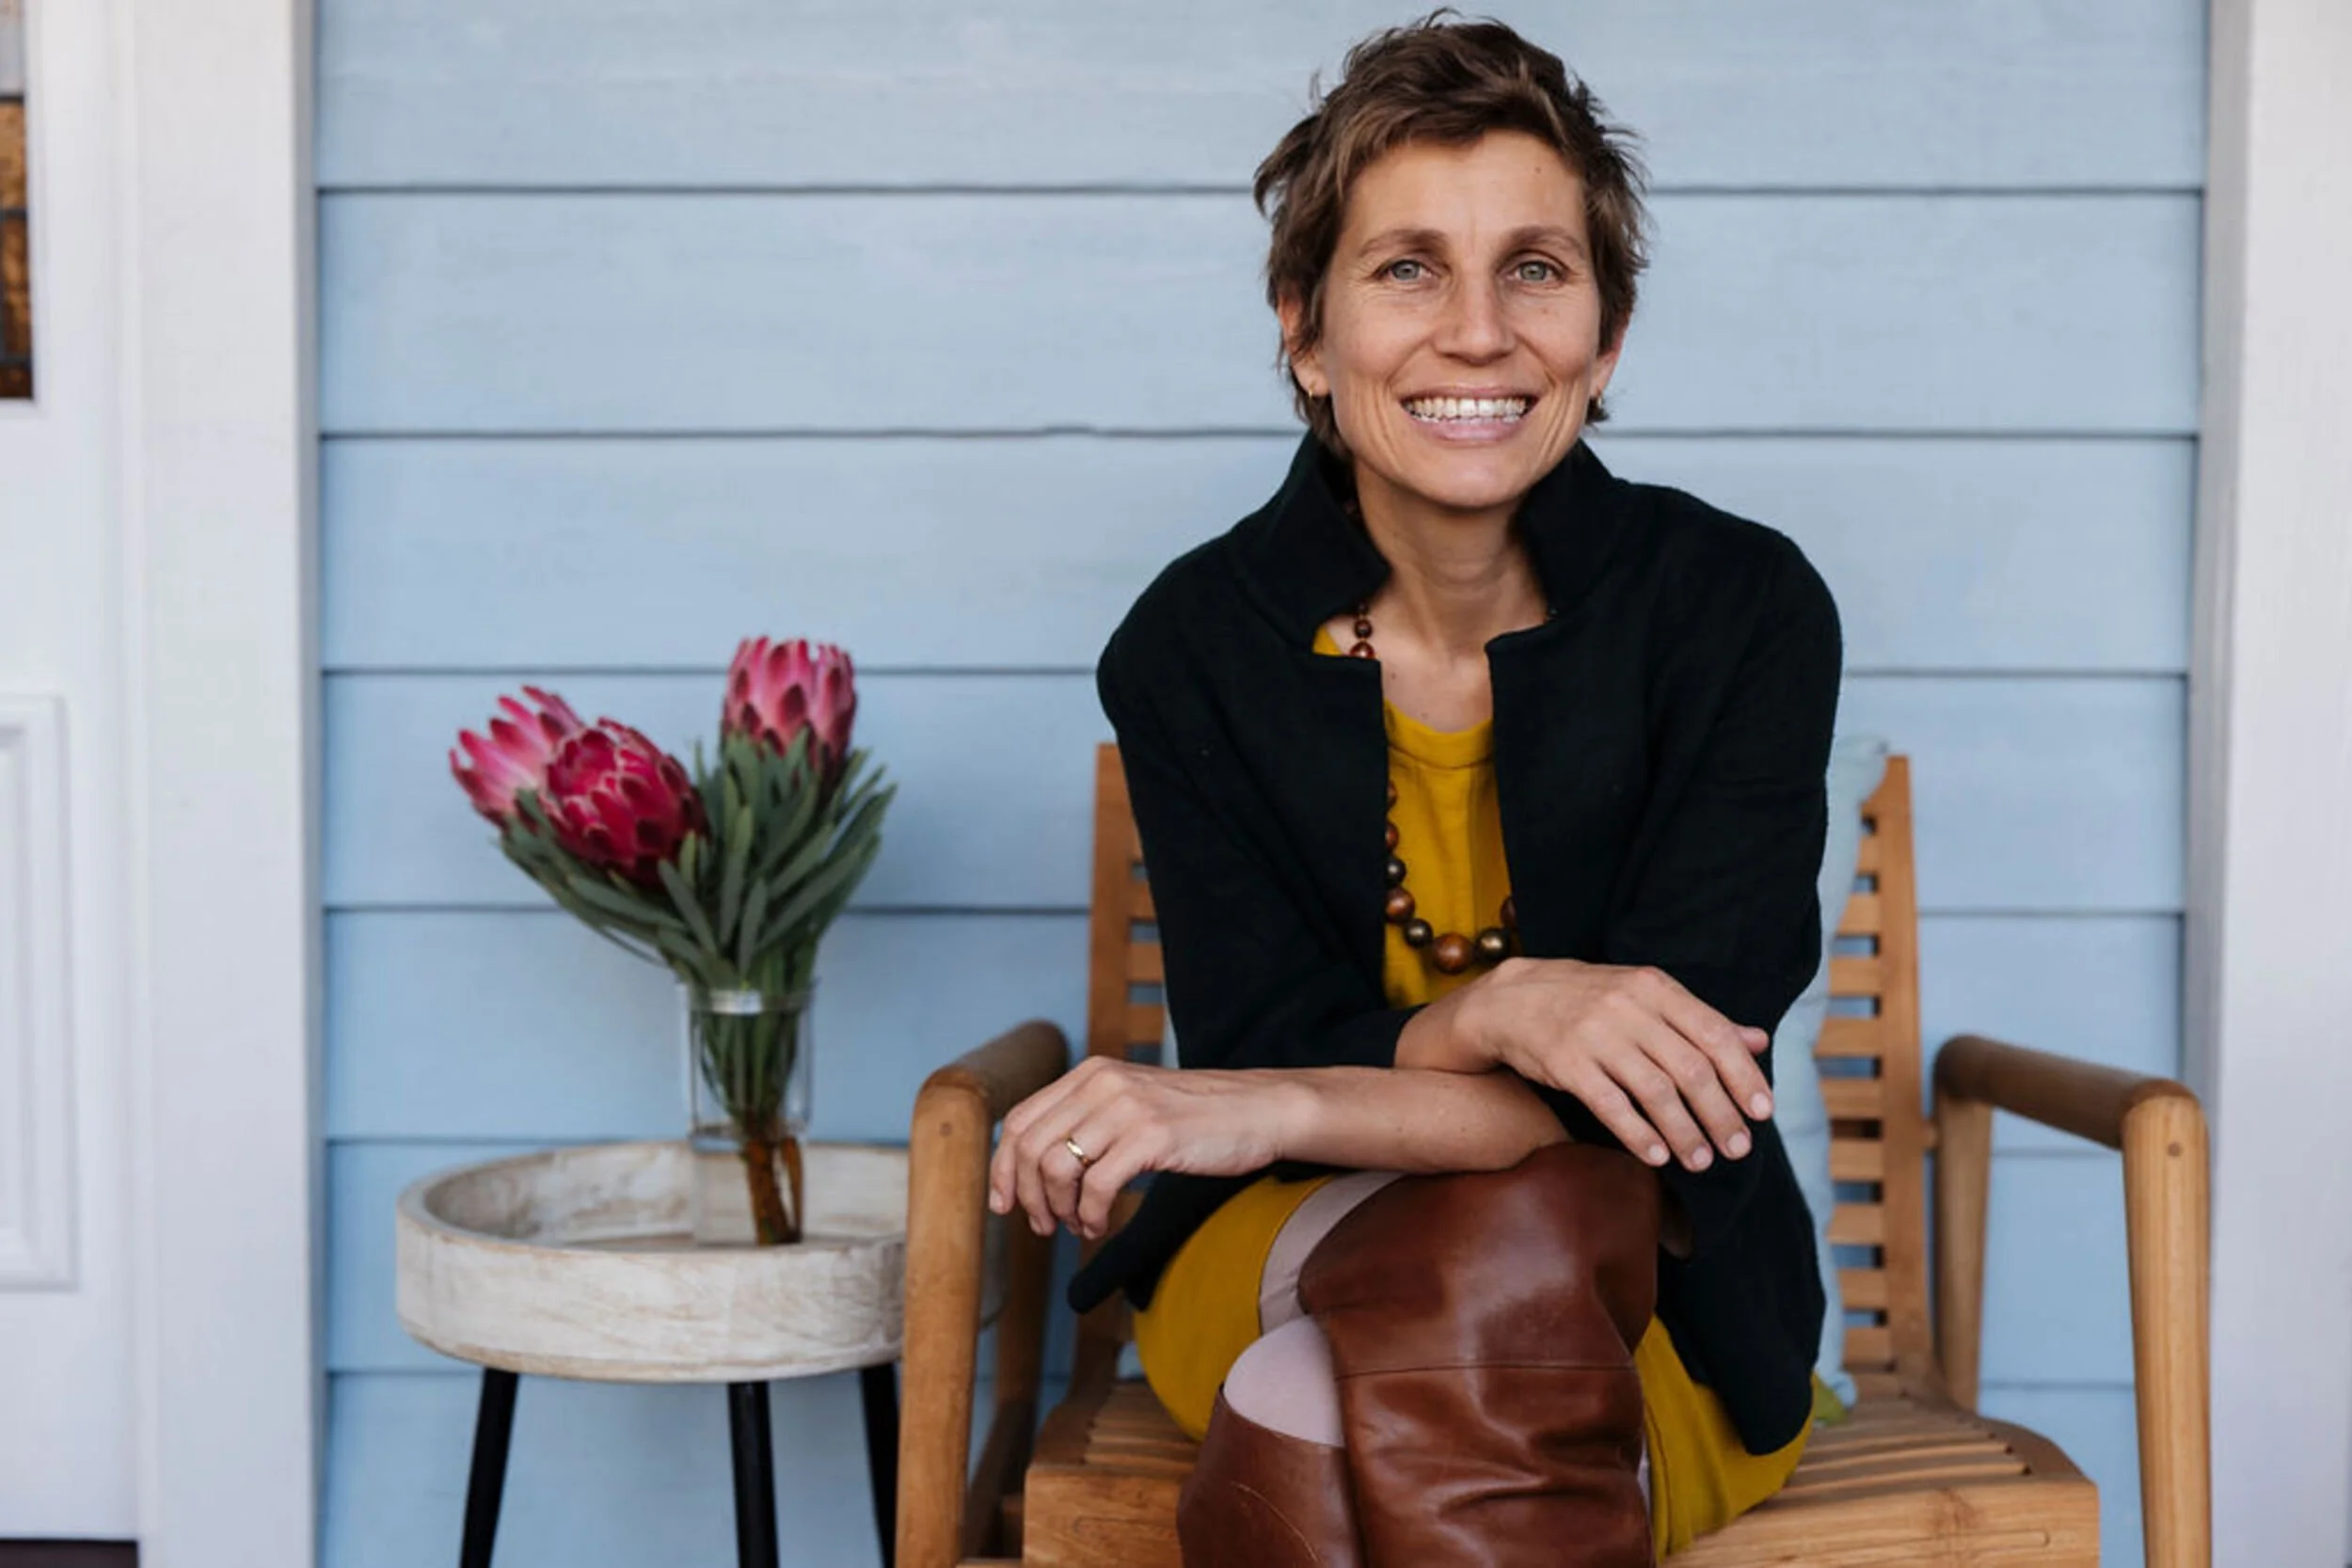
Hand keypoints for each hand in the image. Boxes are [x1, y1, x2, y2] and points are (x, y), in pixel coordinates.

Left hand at [986, 1058, 1304, 1239]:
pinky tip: (1100, 1226)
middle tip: (1045, 1226)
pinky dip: (1089, 1216)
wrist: (1259, 1109)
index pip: (1019, 1121)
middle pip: (1029, 1148)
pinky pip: (1095, 1187)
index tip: (1004, 1204)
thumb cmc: (1196, 1118)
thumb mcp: (1131, 1105)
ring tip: (1079, 1226)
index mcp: (1090, 1074)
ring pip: (1056, 1168)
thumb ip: (1087, 1122)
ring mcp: (1126, 1108)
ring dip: (1059, 1210)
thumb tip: (1035, 1172)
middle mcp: (1100, 1083)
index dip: (1002, 1168)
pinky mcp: (1151, 1136)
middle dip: (1027, 1197)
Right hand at [1453, 958, 1773, 1172]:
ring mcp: (1595, 1035)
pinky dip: (1638, 1135)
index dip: (1743, 1076)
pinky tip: (1656, 1157)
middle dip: (1721, 1114)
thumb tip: (1759, 1041)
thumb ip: (1700, 1019)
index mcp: (1655, 987)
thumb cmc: (1589, 1000)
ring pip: (1655, 1092)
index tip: (1762, 1112)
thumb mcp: (1645, 996)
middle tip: (1738, 1149)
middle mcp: (1628, 1007)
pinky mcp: (1566, 1063)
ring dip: (1684, 1133)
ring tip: (1701, 1161)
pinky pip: (1611, 1106)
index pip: (1714, 1034)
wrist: (1512, 999)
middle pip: (1691, 1068)